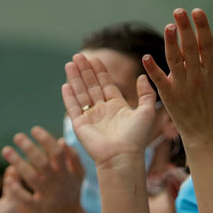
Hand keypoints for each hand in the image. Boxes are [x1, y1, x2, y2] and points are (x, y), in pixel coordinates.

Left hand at [2, 126, 85, 212]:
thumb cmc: (72, 194)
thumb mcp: (78, 176)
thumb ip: (73, 158)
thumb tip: (61, 141)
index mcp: (66, 173)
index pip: (57, 152)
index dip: (45, 139)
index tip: (33, 129)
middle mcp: (56, 182)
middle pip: (42, 162)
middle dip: (29, 147)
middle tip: (16, 136)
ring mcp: (47, 196)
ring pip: (31, 177)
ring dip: (18, 163)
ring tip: (5, 150)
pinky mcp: (39, 209)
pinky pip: (26, 199)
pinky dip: (17, 189)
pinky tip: (8, 178)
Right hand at [61, 53, 157, 168]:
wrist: (122, 156)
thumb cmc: (136, 137)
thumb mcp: (147, 111)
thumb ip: (146, 93)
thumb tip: (142, 76)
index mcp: (117, 106)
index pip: (106, 84)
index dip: (100, 71)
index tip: (94, 58)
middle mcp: (103, 110)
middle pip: (91, 86)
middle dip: (85, 70)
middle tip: (79, 55)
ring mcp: (90, 117)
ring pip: (81, 93)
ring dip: (75, 78)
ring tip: (70, 63)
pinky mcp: (80, 125)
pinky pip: (73, 108)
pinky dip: (69, 97)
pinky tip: (65, 84)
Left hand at [140, 9, 212, 147]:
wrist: (206, 132)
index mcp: (212, 71)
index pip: (207, 44)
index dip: (202, 27)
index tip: (197, 11)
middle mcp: (198, 77)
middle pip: (190, 49)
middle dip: (185, 29)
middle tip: (178, 11)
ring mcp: (182, 87)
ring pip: (175, 61)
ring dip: (170, 43)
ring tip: (168, 26)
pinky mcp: (169, 96)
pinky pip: (159, 80)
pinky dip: (152, 69)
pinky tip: (145, 57)